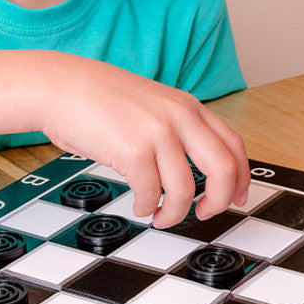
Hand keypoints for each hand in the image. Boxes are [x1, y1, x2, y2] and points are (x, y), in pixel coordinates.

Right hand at [38, 57, 249, 228]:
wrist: (61, 87)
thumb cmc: (101, 99)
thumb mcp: (153, 105)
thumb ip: (178, 128)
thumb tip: (198, 169)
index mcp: (189, 107)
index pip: (234, 145)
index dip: (242, 178)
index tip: (239, 197)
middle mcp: (180, 117)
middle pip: (224, 169)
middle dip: (220, 201)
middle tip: (206, 214)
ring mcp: (158, 133)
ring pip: (186, 190)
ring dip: (176, 213)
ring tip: (161, 216)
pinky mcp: (133, 151)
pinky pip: (151, 193)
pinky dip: (147, 207)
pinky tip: (140, 206)